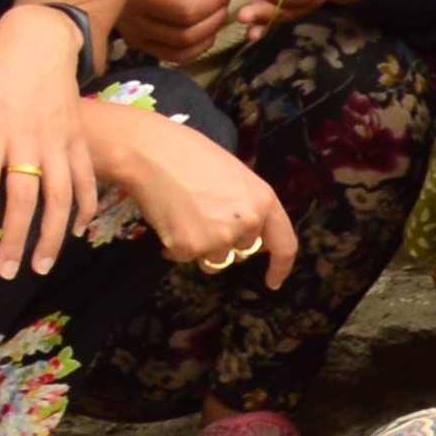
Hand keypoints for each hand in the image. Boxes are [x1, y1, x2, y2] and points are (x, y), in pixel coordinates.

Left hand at [0, 9, 101, 274]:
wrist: (40, 38)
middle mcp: (28, 139)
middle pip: (25, 197)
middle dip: (17, 238)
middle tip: (9, 271)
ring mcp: (59, 139)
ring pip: (61, 193)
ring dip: (53, 232)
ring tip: (44, 263)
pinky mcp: (77, 136)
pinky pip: (86, 176)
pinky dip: (84, 205)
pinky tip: (76, 229)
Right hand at [87, 104, 289, 286]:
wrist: (152, 154)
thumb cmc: (192, 155)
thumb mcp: (236, 177)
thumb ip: (249, 206)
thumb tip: (251, 236)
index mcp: (264, 201)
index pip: (284, 244)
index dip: (279, 267)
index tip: (272, 282)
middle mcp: (247, 224)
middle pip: (241, 251)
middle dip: (226, 239)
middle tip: (204, 211)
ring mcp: (218, 238)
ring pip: (213, 259)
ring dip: (201, 246)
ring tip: (186, 214)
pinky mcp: (189, 248)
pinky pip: (185, 257)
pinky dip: (175, 245)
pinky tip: (169, 219)